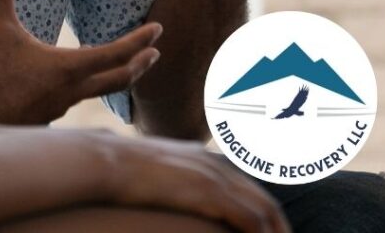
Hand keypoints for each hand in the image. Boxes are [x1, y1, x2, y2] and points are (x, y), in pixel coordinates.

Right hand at [0, 0, 160, 124]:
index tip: (158, 30)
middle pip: (120, 79)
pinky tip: (80, 78)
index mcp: (68, 68)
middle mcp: (73, 90)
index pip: (115, 54)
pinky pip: (81, 98)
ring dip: (118, 76)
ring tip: (125, 64)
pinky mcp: (52, 114)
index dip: (139, 40)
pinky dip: (92, 86)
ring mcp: (64, 106)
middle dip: (141, 63)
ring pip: (101, 91)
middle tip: (156, 51)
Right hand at [85, 132, 289, 232]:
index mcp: (203, 158)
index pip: (249, 191)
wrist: (104, 159)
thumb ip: (172, 184)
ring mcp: (213, 175)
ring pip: (265, 212)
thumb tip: (172, 198)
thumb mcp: (153, 175)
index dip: (266, 218)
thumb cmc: (118, 170)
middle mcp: (214, 163)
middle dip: (280, 231)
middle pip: (266, 202)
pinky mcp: (209, 190)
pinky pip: (251, 221)